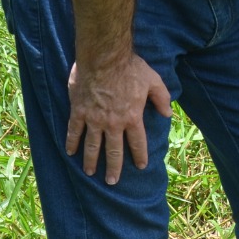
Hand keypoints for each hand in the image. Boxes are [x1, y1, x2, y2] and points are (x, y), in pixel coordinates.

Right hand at [65, 56, 171, 183]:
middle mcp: (113, 123)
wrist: (104, 57)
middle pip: (113, 151)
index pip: (137, 143)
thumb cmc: (129, 67)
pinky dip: (71, 142)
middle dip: (113, 168)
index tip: (140, 166)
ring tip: (90, 172)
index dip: (139, 156)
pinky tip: (70, 152)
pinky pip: (74, 131)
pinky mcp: (78, 111)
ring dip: (91, 161)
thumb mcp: (153, 81)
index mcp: (132, 118)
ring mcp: (94, 119)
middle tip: (111, 181)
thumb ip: (161, 98)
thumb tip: (168, 114)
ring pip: (92, 145)